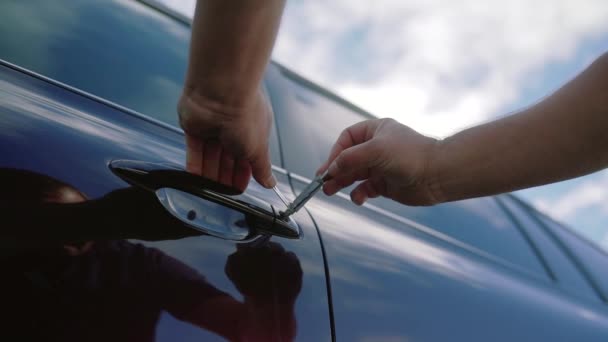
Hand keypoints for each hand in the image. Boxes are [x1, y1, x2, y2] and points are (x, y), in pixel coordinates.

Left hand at [178, 89, 275, 192]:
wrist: (221, 93)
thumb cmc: (245, 115)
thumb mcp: (258, 149)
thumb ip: (262, 168)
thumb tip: (270, 183)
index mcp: (252, 131)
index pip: (247, 158)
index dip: (243, 174)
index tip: (239, 189)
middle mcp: (233, 128)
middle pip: (227, 158)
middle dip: (226, 176)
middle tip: (224, 192)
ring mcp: (213, 127)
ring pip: (210, 156)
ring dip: (210, 173)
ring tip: (209, 189)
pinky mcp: (194, 126)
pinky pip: (194, 150)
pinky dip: (195, 164)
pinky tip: (195, 178)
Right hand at [317, 118, 442, 205]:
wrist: (438, 174)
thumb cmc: (411, 155)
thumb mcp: (375, 150)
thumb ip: (349, 159)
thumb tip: (330, 169)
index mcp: (376, 131)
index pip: (347, 139)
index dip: (336, 152)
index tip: (328, 167)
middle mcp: (378, 147)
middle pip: (348, 158)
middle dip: (335, 170)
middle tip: (323, 183)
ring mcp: (382, 166)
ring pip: (355, 175)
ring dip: (342, 183)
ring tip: (331, 191)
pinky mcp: (386, 184)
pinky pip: (366, 189)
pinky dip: (359, 194)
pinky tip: (358, 198)